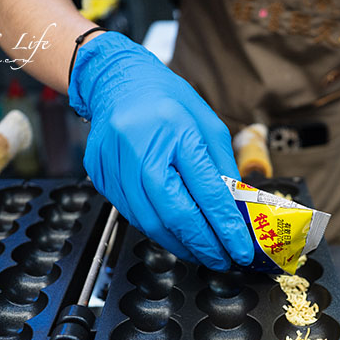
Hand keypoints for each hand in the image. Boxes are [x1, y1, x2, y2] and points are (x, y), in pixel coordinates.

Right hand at [68, 32, 252, 270]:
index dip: (225, 227)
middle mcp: (141, 148)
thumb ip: (221, 168)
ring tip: (200, 252)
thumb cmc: (165, 99)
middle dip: (202, 244)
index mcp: (176, 130)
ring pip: (149, 222)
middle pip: (174, 214)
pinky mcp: (100, 175)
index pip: (206, 191)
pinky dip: (156, 229)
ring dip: (179, 244)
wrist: (115, 80)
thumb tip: (236, 210)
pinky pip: (131, 213)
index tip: (239, 248)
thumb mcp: (207, 124)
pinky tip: (173, 233)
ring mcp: (115, 163)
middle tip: (221, 258)